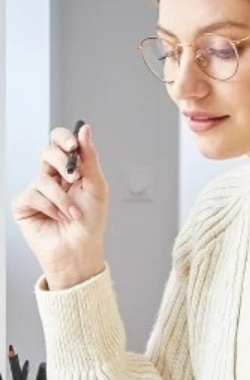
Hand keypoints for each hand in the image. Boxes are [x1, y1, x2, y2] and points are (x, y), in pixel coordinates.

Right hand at [11, 122, 107, 288]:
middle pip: (47, 151)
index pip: (61, 142)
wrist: (79, 251)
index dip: (64, 137)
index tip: (73, 144)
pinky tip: (57, 218)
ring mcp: (36, 190)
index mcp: (69, 170)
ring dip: (63, 197)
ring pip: (43, 177)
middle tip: (74, 176)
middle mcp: (51, 177)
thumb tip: (85, 129)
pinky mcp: (24, 205)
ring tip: (73, 214)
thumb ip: (90, 159)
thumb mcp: (96, 187)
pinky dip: (51, 207)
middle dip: (62, 162)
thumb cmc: (90, 222)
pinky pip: (34, 194)